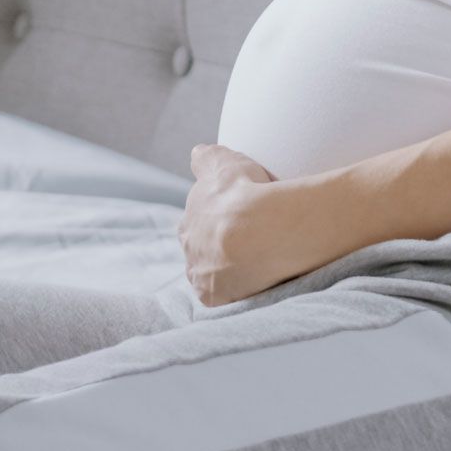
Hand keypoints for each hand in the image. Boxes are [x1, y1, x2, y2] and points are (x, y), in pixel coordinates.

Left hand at [177, 143, 295, 307]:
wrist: (262, 231)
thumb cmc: (245, 192)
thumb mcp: (224, 162)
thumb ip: (207, 158)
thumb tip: (197, 154)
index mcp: (188, 220)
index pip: (199, 223)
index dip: (218, 221)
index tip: (237, 220)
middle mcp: (188, 248)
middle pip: (202, 249)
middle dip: (219, 246)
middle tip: (250, 241)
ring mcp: (199, 274)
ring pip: (211, 272)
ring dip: (226, 268)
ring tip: (256, 263)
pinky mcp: (212, 296)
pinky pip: (222, 294)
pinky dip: (235, 289)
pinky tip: (254, 281)